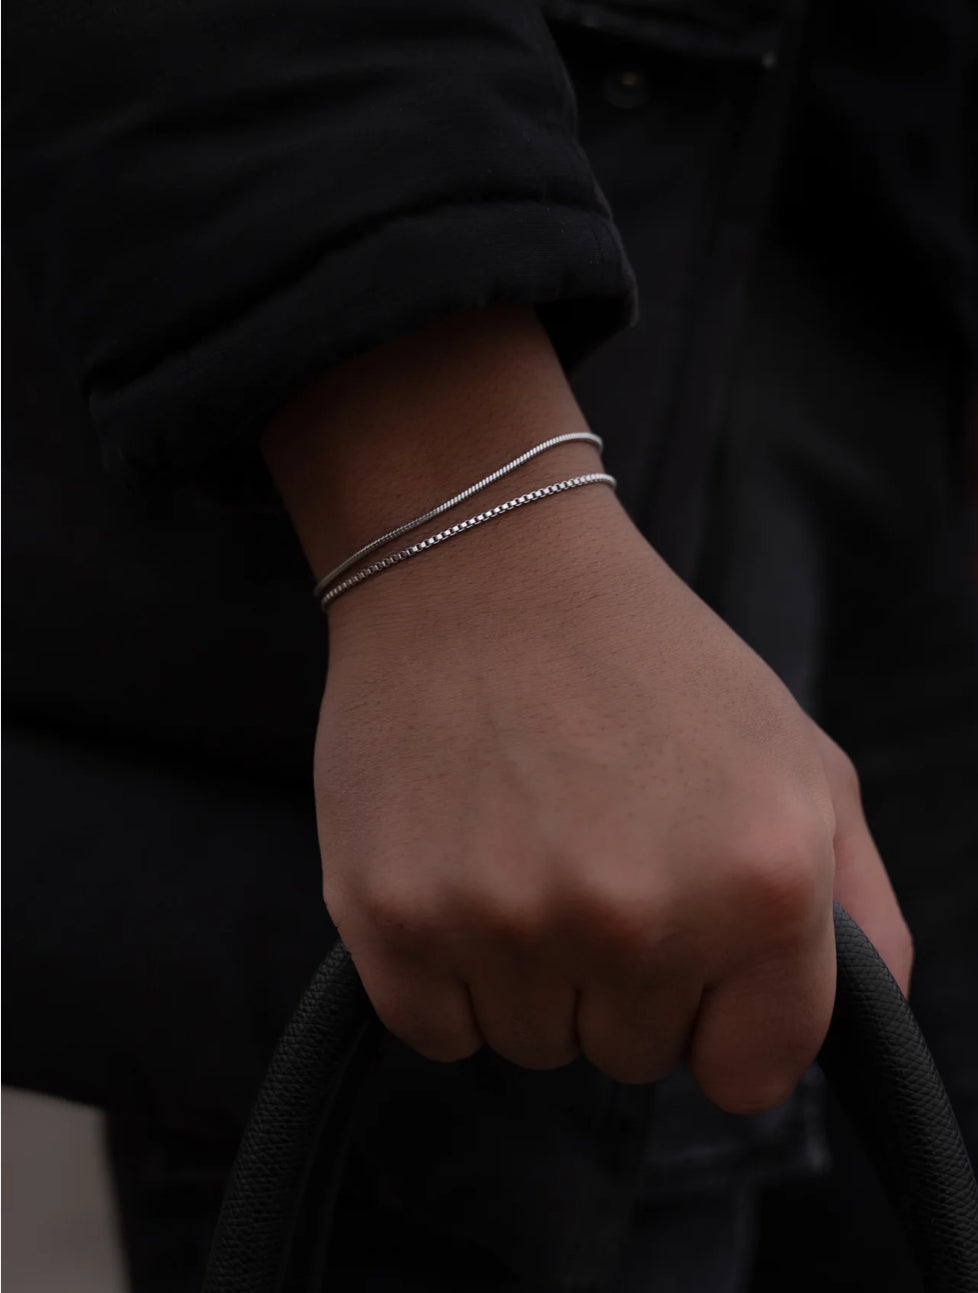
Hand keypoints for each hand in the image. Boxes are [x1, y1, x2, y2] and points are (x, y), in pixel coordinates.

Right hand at [314, 492, 910, 1111]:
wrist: (480, 564)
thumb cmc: (647, 658)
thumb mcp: (797, 754)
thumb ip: (861, 903)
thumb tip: (863, 1018)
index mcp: (762, 880)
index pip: (751, 1074)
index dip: (721, 1017)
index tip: (689, 951)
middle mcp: (638, 916)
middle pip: (633, 1057)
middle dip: (621, 979)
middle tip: (591, 851)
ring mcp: (506, 921)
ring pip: (533, 1044)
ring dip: (532, 974)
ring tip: (522, 842)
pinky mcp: (390, 917)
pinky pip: (438, 1031)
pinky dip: (446, 974)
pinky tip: (458, 867)